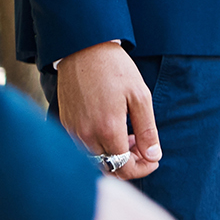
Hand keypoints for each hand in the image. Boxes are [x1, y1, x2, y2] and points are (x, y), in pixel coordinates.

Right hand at [55, 41, 160, 180]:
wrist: (84, 50)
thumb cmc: (116, 70)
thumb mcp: (140, 97)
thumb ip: (147, 131)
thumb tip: (154, 157)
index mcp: (107, 130)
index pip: (124, 168)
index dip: (142, 168)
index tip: (154, 159)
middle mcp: (85, 136)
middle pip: (108, 169)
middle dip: (130, 164)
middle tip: (143, 145)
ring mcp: (72, 132)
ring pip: (95, 161)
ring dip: (115, 157)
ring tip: (130, 136)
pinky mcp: (65, 126)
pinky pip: (83, 149)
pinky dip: (100, 148)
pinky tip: (112, 130)